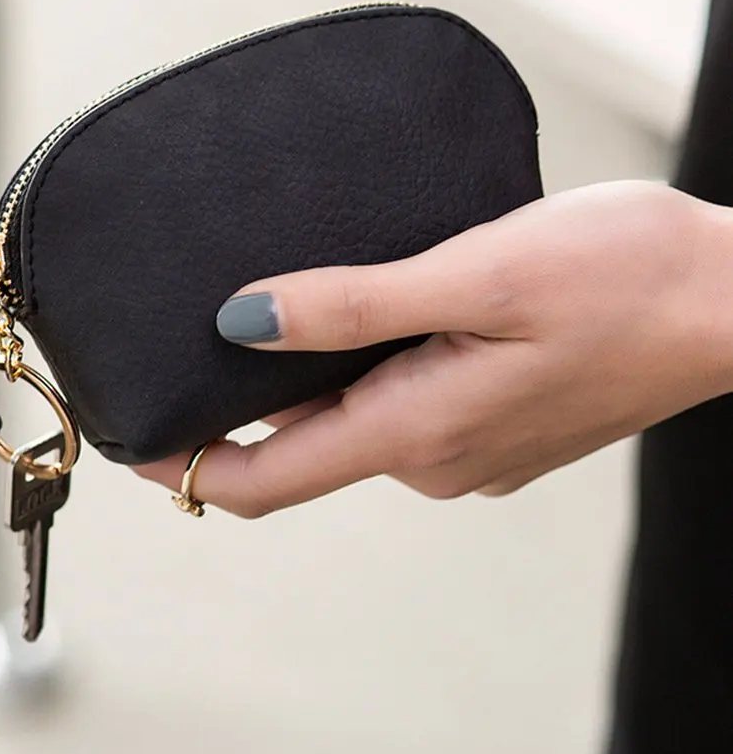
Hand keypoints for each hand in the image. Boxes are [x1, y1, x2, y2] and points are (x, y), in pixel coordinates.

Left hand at [134, 181, 732, 516]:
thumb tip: (240, 322)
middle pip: (300, 452)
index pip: (265, 480)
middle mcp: (435, 458)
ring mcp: (469, 446)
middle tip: (182, 351)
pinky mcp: (495, 421)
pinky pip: (397, 409)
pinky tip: (357, 320)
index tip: (128, 439)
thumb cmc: (625, 276)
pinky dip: (357, 376)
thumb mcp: (473, 274)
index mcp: (417, 432)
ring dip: (298, 388)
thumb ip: (352, 304)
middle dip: (232, 418)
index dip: (184, 467)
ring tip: (262, 319)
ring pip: (351, 425)